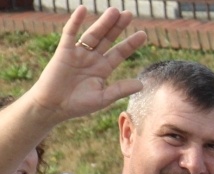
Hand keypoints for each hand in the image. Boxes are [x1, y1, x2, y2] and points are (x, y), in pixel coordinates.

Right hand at [28, 8, 147, 124]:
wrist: (54, 106)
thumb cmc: (78, 104)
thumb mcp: (103, 98)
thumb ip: (120, 89)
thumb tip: (141, 84)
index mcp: (103, 69)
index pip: (120, 53)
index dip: (131, 44)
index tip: (143, 34)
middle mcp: (92, 58)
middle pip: (108, 39)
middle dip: (118, 27)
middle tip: (129, 14)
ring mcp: (78, 53)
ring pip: (93, 34)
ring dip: (103, 23)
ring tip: (114, 11)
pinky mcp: (64, 51)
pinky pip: (70, 33)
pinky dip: (75, 21)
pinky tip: (83, 10)